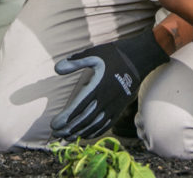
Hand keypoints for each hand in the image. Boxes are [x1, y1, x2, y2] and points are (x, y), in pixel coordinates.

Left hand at [50, 28, 168, 138]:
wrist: (139, 59)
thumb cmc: (114, 55)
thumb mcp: (94, 54)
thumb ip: (75, 62)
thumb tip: (56, 68)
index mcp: (97, 87)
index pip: (78, 107)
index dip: (65, 118)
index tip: (54, 125)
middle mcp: (105, 100)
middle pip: (84, 120)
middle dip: (69, 129)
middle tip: (56, 134)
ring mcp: (113, 106)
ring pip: (94, 125)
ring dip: (80, 133)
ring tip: (67, 138)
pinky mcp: (119, 109)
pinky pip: (106, 125)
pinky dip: (94, 132)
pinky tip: (86, 135)